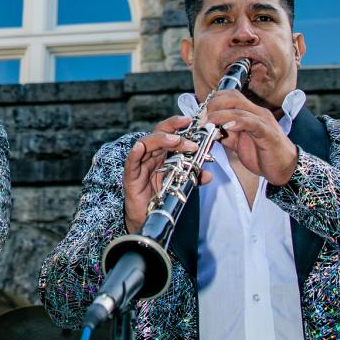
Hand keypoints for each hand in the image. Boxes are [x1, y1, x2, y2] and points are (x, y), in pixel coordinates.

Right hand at [123, 116, 210, 232]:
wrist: (147, 217)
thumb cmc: (161, 197)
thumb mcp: (181, 185)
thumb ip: (193, 177)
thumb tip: (208, 174)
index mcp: (163, 154)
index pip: (170, 134)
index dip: (180, 126)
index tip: (194, 121)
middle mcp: (151, 155)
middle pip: (159, 134)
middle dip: (173, 128)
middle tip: (188, 127)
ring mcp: (140, 164)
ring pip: (146, 143)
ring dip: (161, 139)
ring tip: (175, 140)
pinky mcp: (131, 176)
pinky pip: (131, 162)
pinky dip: (135, 154)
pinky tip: (140, 148)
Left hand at [205, 92, 297, 184]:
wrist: (285, 170)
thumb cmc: (263, 155)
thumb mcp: (238, 144)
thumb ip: (225, 134)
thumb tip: (209, 129)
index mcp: (250, 113)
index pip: (230, 96)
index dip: (213, 101)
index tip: (200, 113)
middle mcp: (257, 113)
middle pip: (233, 97)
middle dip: (213, 105)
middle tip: (201, 118)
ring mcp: (263, 121)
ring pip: (239, 109)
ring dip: (219, 115)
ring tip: (207, 123)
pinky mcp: (268, 133)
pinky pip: (252, 123)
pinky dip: (237, 122)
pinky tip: (226, 127)